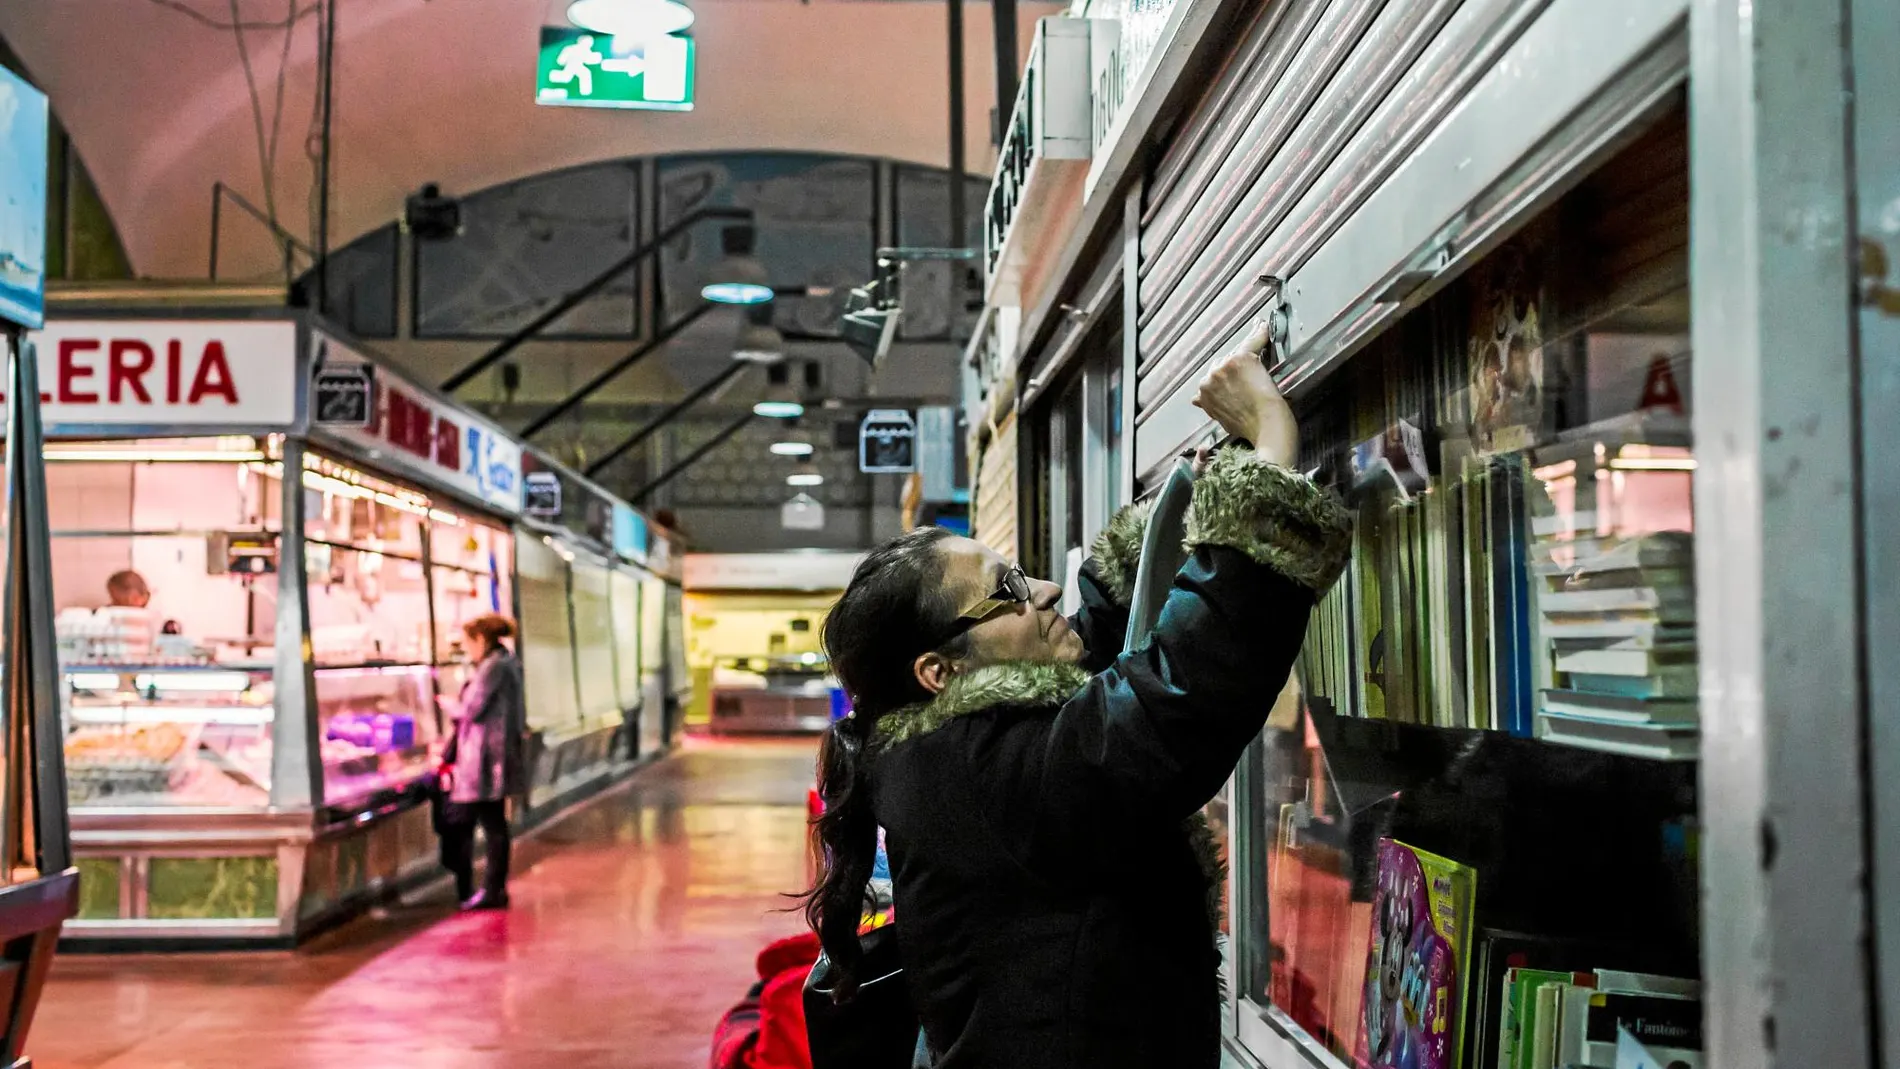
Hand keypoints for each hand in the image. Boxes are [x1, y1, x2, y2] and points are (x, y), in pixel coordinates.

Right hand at [1191, 342, 1297, 467]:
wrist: (1265, 425)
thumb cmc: (1248, 426)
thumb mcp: (1219, 418)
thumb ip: (1209, 405)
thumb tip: (1196, 400)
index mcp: (1203, 393)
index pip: (1212, 376)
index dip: (1224, 375)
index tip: (1231, 374)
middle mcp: (1209, 378)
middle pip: (1221, 363)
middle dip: (1233, 367)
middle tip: (1249, 375)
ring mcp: (1224, 367)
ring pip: (1235, 353)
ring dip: (1245, 355)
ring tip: (1257, 356)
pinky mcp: (1241, 358)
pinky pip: (1253, 340)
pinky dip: (1260, 332)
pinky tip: (1263, 326)